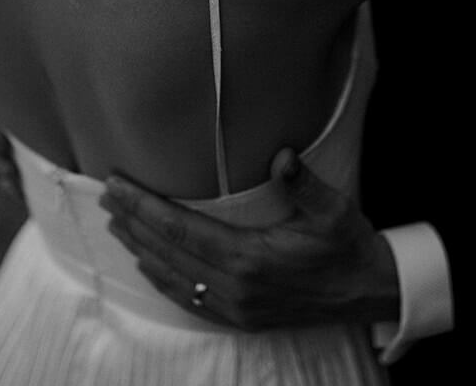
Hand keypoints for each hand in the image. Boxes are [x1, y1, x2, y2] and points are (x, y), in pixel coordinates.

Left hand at [99, 149, 400, 330]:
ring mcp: (235, 308)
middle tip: (106, 196)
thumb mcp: (333, 210)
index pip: (181, 229)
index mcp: (250, 259)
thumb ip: (303, 183)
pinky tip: (148, 265)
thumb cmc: (349, 245)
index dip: (144, 207)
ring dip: (141, 250)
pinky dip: (162, 280)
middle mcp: (235, 288)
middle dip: (132, 223)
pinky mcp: (241, 319)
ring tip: (116, 224)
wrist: (370, 292)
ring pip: (173, 278)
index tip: (118, 186)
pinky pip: (189, 301)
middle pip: (168, 252)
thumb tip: (282, 155)